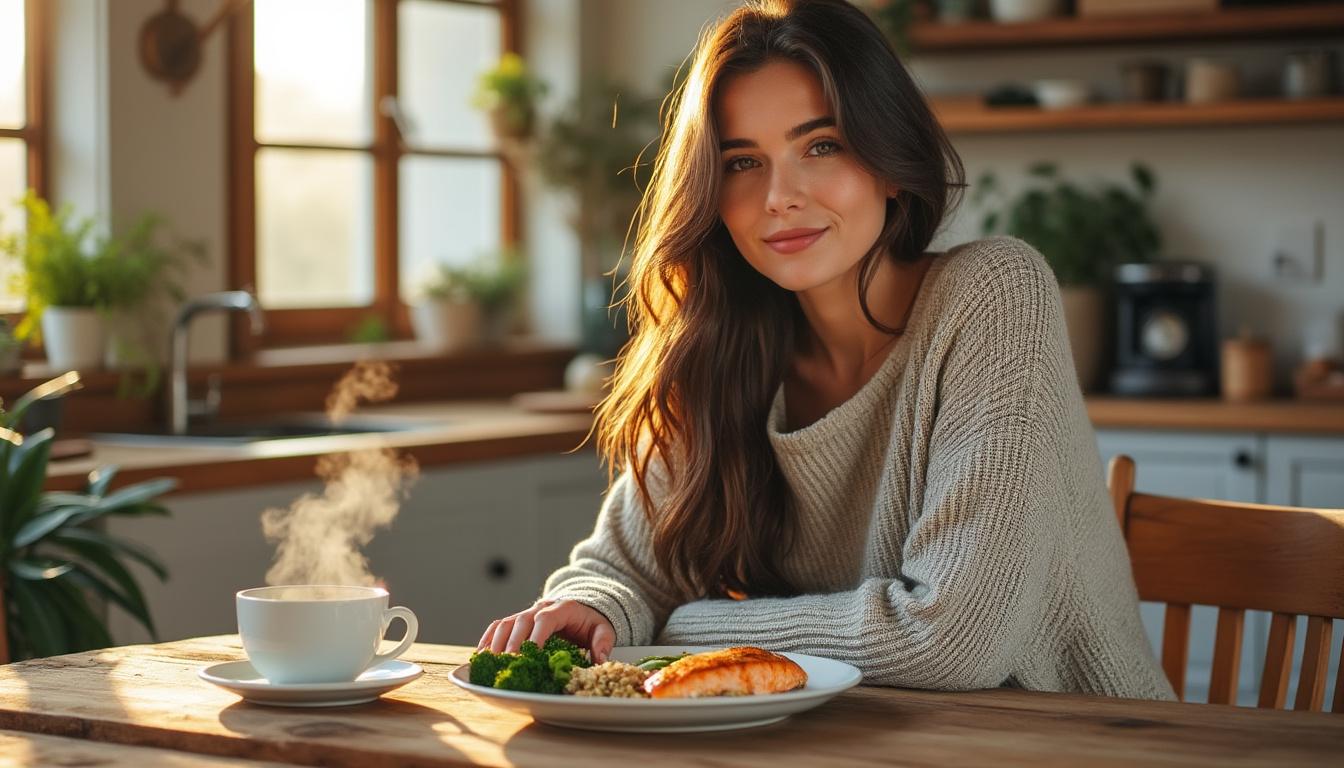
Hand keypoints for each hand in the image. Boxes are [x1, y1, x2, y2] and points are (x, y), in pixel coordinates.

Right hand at [476, 599, 616, 662]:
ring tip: (491, 662)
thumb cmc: (590, 622)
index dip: (536, 635)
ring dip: (497, 641)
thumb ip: (603, 642)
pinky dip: (488, 639)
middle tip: (508, 662)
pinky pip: (498, 626)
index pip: (545, 619)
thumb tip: (599, 659)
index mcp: (563, 609)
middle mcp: (540, 608)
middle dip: (513, 642)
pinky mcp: (517, 621)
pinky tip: (481, 655)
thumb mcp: (603, 629)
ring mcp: (526, 613)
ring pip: (506, 623)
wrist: (582, 608)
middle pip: (521, 620)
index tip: (531, 653)